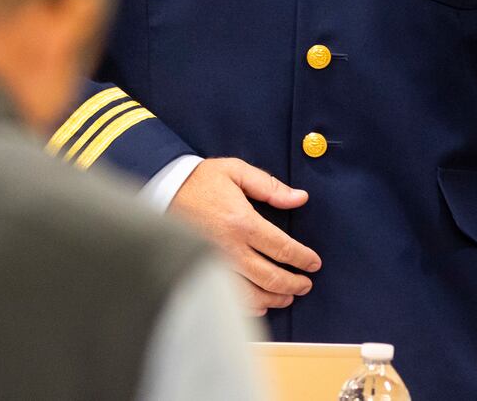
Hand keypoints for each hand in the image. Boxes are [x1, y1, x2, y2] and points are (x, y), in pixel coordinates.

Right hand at [170, 157, 320, 314]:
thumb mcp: (236, 171)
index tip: (314, 264)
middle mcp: (229, 248)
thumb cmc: (200, 180)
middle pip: (270, 277)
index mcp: (242, 222)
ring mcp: (214, 264)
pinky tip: (259, 304)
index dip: (303, 259)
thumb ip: (270, 186)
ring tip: (288, 296)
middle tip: (306, 284)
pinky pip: (228, 298)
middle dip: (293, 284)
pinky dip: (248, 306)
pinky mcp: (201, 272)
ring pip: (251, 294)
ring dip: (273, 299)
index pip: (282, 248)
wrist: (162, 191)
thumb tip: (299, 198)